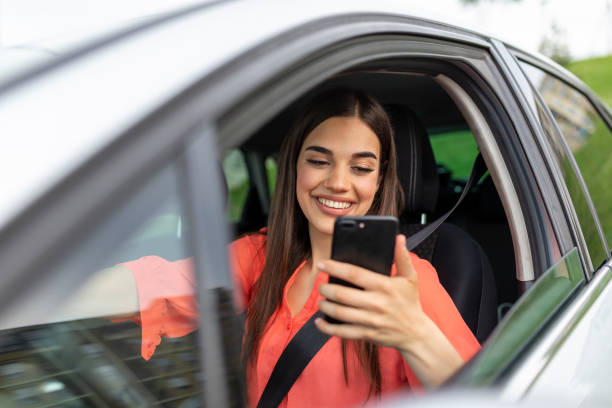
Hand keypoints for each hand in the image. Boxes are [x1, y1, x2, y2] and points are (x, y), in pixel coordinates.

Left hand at [314, 234, 426, 352]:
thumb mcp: (410, 277)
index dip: (335, 268)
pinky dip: (328, 327)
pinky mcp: (368, 334)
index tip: (322, 264)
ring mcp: (372, 321)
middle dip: (326, 289)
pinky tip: (319, 321)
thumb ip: (402, 256)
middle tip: (321, 285)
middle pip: (343, 295)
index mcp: (384, 286)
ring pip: (340, 313)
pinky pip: (343, 332)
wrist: (416, 333)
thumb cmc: (410, 301)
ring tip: (321, 301)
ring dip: (325, 306)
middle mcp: (377, 303)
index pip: (354, 274)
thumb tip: (398, 237)